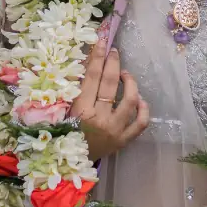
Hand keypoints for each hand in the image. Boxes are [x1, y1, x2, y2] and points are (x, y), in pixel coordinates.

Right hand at [70, 41, 149, 160]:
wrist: (68, 163)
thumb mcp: (63, 108)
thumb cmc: (63, 132)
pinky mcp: (123, 140)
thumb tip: (88, 62)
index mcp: (80, 109)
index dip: (98, 57)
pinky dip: (143, 109)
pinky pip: (140, 123)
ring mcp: (114, 130)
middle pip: (111, 83)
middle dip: (114, 63)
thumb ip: (74, 88)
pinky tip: (140, 100)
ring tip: (125, 76)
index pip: (92, 76)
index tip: (103, 43)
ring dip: (130, 83)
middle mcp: (99, 119)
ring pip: (130, 100)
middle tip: (115, 52)